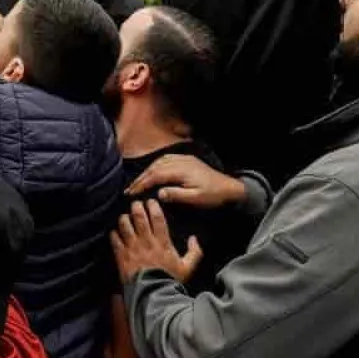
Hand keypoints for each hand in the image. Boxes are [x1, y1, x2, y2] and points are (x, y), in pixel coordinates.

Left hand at [111, 200, 202, 283]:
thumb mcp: (188, 268)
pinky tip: (115, 232)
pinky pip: (114, 239)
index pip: (157, 218)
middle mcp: (146, 242)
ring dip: (124, 218)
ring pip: (124, 225)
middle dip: (136, 207)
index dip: (153, 207)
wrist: (153, 295)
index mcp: (162, 242)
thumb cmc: (170, 280)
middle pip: (139, 217)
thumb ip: (194, 252)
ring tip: (124, 217)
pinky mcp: (122, 256)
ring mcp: (132, 248)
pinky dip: (114, 234)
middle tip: (136, 204)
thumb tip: (194, 239)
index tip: (151, 201)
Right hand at [126, 154, 247, 208]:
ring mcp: (183, 159)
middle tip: (129, 189)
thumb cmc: (213, 195)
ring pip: (159, 162)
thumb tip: (158, 193)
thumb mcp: (196, 198)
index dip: (141, 183)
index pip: (155, 175)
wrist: (230, 188)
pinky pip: (166, 159)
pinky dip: (156, 165)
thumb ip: (177, 195)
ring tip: (137, 182)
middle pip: (155, 167)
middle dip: (141, 178)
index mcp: (181, 170)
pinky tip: (152, 172)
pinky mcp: (186, 159)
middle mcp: (180, 161)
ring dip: (147, 171)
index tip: (130, 193)